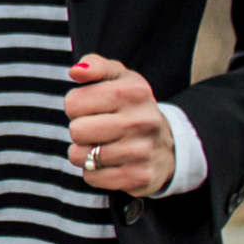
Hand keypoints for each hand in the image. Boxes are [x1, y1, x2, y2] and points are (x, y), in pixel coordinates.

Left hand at [65, 54, 174, 196]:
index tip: (92, 108)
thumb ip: (95, 66)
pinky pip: (92, 177)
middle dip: (79, 130)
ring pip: (80, 156)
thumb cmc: (132, 108)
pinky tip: (111, 163)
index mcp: (134, 92)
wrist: (170, 145)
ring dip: (85, 153)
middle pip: (76, 131)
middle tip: (97, 129)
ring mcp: (141, 151)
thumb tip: (76, 71)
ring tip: (104, 145)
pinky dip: (94, 172)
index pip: (73, 102)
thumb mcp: (120, 79)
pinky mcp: (139, 177)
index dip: (75, 107)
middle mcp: (141, 121)